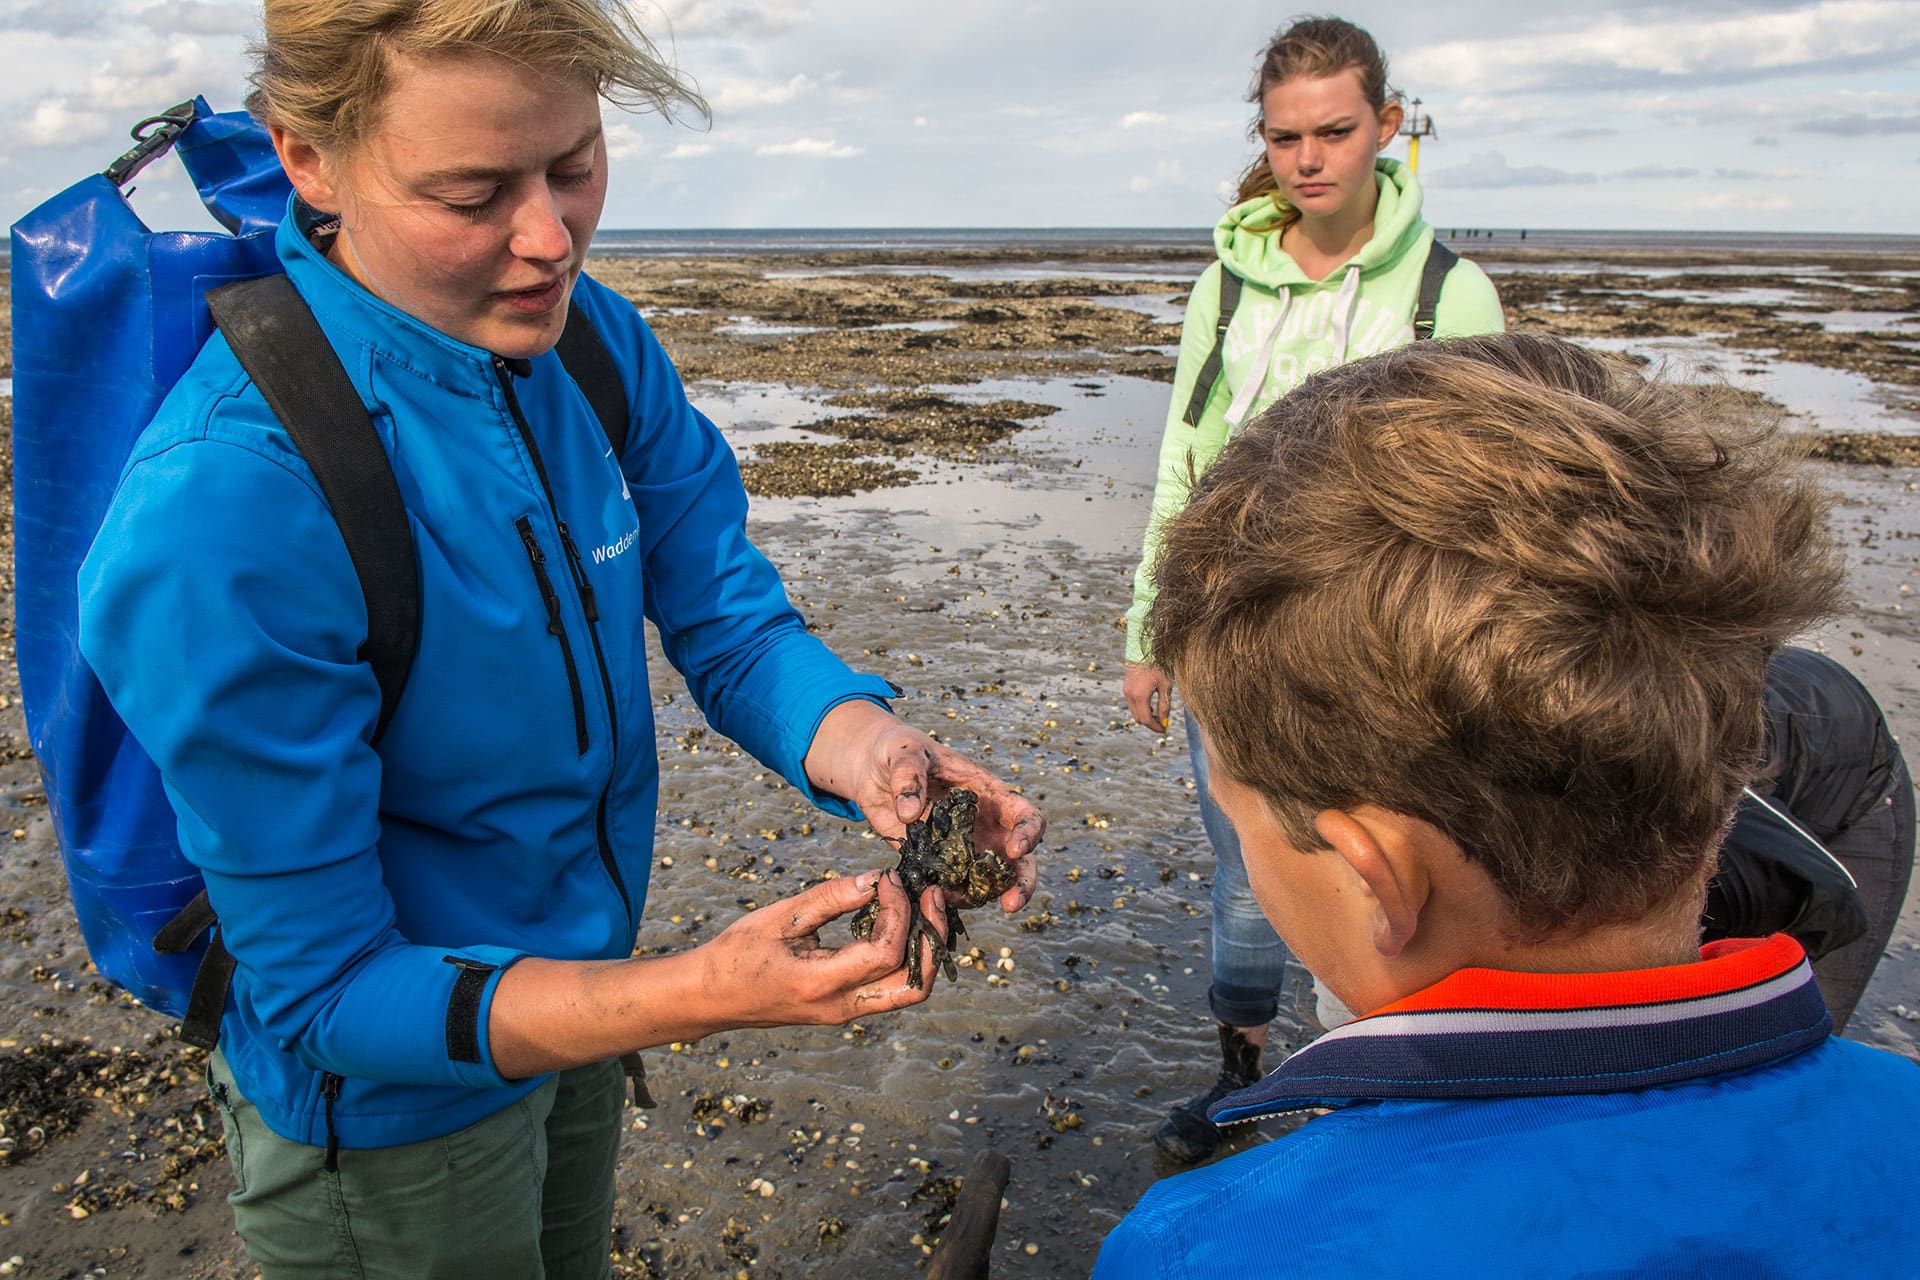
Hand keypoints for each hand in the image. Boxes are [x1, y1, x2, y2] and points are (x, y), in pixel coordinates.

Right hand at [699, 868, 943, 1026]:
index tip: (889, 879)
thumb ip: (831, 899)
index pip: (885, 953)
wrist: (709, 997)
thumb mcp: (780, 918)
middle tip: (931, 895)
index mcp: (820, 984)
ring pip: (908, 991)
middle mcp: (840, 1007)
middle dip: (932, 937)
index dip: (898, 912)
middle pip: (914, 984)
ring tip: (923, 908)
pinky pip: (890, 989)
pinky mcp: (844, 1008)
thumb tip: (876, 880)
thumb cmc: (736, 955)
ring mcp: (844, 1013)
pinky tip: (900, 924)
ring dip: (924, 950)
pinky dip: (906, 957)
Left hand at [804, 700, 1043, 911]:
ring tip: (952, 899)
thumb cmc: (898, 750)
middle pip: (1019, 861)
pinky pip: (949, 887)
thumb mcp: (903, 752)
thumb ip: (908, 778)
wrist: (871, 768)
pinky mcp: (934, 864)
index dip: (1028, 833)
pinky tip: (928, 897)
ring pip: (987, 881)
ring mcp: (961, 849)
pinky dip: (945, 897)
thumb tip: (910, 813)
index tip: (1015, 849)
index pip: (1026, 816)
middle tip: (1010, 904)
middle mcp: (983, 826)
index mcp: (988, 794)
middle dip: (1021, 883)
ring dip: (979, 896)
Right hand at [1124, 661, 1173, 733]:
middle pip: (1138, 718)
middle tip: (1163, 723)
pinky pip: (1132, 704)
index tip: (1165, 730)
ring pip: (1134, 712)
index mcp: (1140, 696)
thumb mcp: (1165, 686)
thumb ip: (1164, 705)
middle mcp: (1130, 695)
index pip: (1146, 720)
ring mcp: (1126, 691)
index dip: (1155, 727)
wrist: (1145, 649)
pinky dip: (1141, 708)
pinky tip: (1151, 704)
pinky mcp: (1126, 687)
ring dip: (1145, 716)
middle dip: (1150, 723)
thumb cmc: (1158, 666)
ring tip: (1158, 713)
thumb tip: (1165, 722)